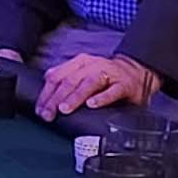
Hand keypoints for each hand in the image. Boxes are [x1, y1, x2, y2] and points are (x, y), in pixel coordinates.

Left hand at [33, 51, 160, 118]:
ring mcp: (109, 74)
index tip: (40, 110)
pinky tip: (92, 105)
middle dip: (56, 99)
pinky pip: (112, 91)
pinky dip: (101, 98)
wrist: (137, 73)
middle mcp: (93, 66)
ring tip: (65, 109)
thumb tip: (45, 90)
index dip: (46, 94)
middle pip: (70, 81)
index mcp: (80, 63)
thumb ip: (65, 79)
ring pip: (88, 84)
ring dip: (75, 97)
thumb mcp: (83, 74)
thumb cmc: (106, 78)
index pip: (57, 77)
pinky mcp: (124, 85)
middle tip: (48, 114)